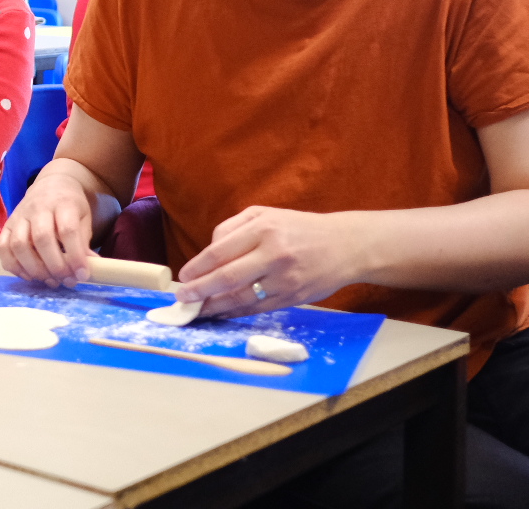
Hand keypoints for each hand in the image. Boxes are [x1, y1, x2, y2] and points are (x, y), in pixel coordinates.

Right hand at [0, 169, 95, 286]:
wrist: (51, 184)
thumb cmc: (70, 206)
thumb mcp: (83, 219)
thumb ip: (84, 243)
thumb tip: (90, 269)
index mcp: (62, 204)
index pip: (67, 230)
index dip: (75, 256)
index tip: (82, 275)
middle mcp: (38, 208)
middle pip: (41, 238)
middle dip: (55, 266)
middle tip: (66, 280)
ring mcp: (19, 216)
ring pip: (19, 244)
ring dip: (34, 268)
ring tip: (49, 280)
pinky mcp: (7, 225)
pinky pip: (2, 247)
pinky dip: (13, 265)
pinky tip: (29, 275)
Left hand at [174, 206, 366, 316]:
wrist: (346, 245)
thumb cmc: (299, 229)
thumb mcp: (265, 215)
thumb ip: (233, 228)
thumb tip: (207, 252)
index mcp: (263, 229)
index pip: (220, 251)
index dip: (197, 267)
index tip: (182, 276)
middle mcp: (273, 253)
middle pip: (227, 277)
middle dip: (200, 290)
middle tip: (182, 298)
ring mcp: (285, 278)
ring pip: (241, 297)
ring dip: (214, 306)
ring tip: (197, 310)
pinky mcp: (294, 297)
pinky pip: (258, 308)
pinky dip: (236, 313)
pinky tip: (221, 313)